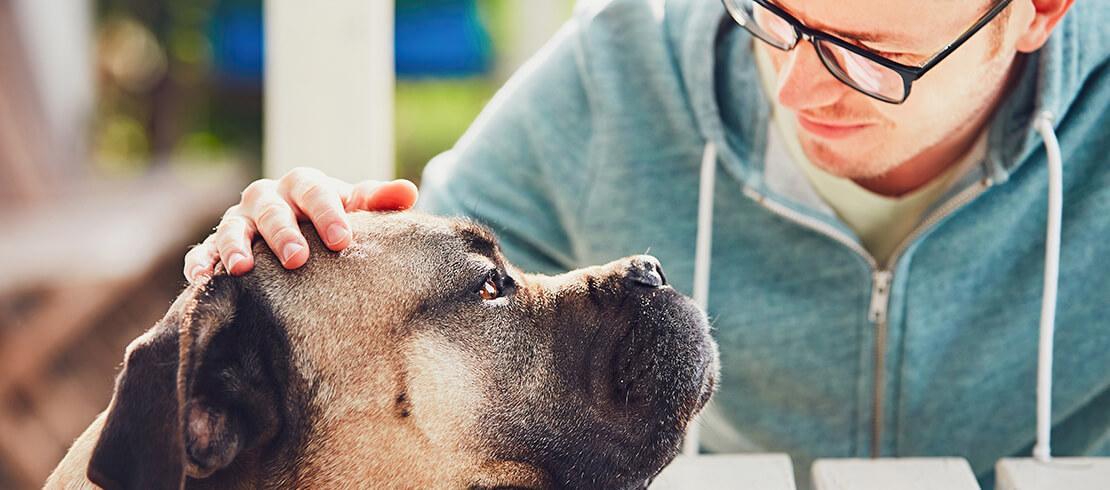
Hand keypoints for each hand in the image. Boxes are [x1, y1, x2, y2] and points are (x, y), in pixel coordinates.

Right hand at [184, 167, 418, 282]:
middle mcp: (267, 199)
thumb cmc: (334, 222)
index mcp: (303, 185)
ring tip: (241, 269)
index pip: (314, 191)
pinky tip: (202, 278)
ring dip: (234, 246)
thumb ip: (380, 201)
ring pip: (232, 228)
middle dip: (283, 233)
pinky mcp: (218, 246)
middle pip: (271, 210)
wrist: (304, 233)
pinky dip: (200, 262)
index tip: (342, 241)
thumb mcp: (357, 210)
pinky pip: (203, 251)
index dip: (326, 213)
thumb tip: (409, 192)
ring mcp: (240, 222)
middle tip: (298, 259)